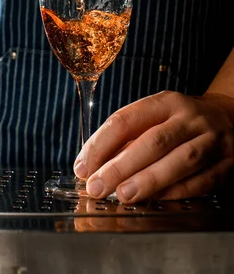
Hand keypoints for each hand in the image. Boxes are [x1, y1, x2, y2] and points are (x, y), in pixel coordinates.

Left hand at [73, 90, 233, 202]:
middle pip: (153, 141)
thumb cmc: (179, 121)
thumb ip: (127, 137)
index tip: (83, 166)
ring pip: (180, 161)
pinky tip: (156, 199)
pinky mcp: (227, 163)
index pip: (126, 120)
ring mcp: (212, 139)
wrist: (227, 117)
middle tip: (98, 186)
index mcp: (165, 102)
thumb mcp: (155, 116)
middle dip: (121, 166)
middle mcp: (190, 118)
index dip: (101, 144)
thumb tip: (92, 166)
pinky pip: (202, 181)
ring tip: (124, 195)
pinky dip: (177, 191)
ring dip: (149, 181)